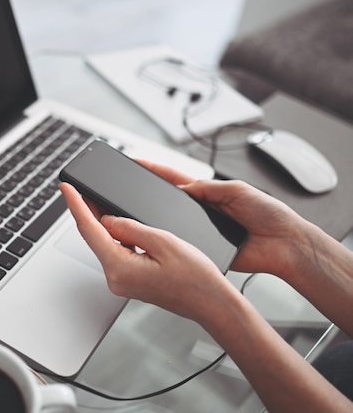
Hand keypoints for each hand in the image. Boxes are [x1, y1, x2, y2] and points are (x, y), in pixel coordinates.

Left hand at [59, 182, 233, 322]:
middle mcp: (116, 277)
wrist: (211, 303)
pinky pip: (117, 252)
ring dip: (102, 223)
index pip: (89, 229)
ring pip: (106, 244)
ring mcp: (122, 281)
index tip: (66, 187)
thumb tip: (107, 220)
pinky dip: (116, 236)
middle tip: (81, 188)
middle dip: (87, 211)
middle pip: (94, 237)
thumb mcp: (163, 241)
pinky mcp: (130, 280)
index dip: (75, 204)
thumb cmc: (196, 278)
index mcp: (120, 267)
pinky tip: (120, 223)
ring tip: (100, 200)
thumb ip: (130, 227)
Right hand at [135, 160, 308, 277]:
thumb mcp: (238, 190)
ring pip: (172, 224)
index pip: (175, 179)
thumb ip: (208, 187)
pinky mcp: (204, 249)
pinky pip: (183, 244)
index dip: (156, 170)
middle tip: (129, 186)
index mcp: (209, 192)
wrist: (283, 244)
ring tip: (141, 211)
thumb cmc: (269, 214)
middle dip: (148, 193)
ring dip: (159, 219)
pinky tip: (165, 238)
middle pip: (167, 200)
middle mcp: (201, 210)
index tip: (136, 163)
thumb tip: (182, 187)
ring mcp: (201, 230)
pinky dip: (174, 242)